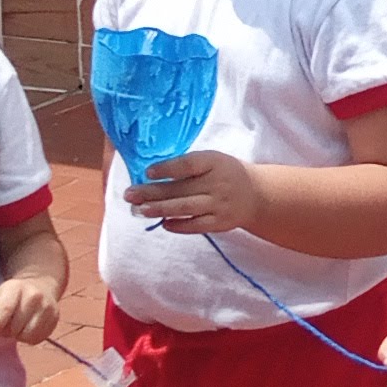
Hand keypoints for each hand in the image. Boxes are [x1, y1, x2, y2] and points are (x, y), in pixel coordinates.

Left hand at [0, 270, 61, 345]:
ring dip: (19, 336)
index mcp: (16, 287)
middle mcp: (35, 295)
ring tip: (18, 329)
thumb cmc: (14, 295)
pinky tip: (28, 329)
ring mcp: (47, 307)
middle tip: (6, 328)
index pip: (6, 308)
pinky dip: (30, 339)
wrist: (40, 286)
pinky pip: (38, 338)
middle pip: (16, 326)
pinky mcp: (55, 318)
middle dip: (7, 332)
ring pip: (28, 335)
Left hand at [123, 148, 260, 236]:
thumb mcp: (213, 161)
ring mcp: (219, 204)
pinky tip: (163, 223)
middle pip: (181, 189)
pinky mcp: (220, 223)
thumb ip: (188, 166)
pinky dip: (178, 225)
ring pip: (185, 208)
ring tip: (139, 210)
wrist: (256, 195)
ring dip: (160, 209)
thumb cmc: (225, 173)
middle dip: (152, 192)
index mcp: (214, 162)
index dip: (167, 169)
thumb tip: (151, 175)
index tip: (147, 172)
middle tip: (129, 195)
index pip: (188, 165)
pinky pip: (196, 226)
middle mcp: (217, 183)